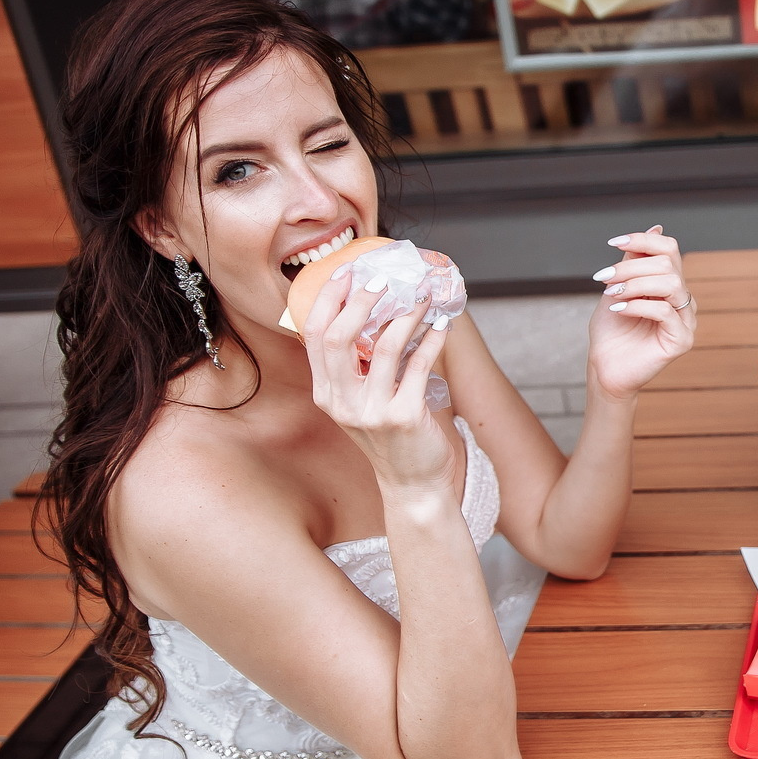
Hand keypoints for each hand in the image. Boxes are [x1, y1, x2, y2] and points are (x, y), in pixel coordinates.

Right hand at [303, 266, 455, 492]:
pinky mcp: (405, 417)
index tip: (345, 273)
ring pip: (386, 347)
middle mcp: (342, 403)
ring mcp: (372, 412)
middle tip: (385, 280)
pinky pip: (419, 366)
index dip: (328, 300)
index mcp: (326, 394)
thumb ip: (356, 369)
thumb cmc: (390, 439)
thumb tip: (371, 313)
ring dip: (407, 315)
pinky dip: (432, 341)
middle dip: (362, 302)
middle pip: (340, 338)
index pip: (314, 337)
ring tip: (423, 297)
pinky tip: (443, 327)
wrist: (413, 485)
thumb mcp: (360, 404)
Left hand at [588, 226, 695, 399]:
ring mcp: (686, 320)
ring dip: (635, 284)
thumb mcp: (619, 286)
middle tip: (605, 277)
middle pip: (668, 264)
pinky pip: (664, 311)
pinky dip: (637, 305)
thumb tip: (656, 227)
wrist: (605, 368)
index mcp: (670, 285)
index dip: (644, 240)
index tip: (614, 242)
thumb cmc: (612, 331)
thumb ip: (635, 260)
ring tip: (612, 294)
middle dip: (631, 266)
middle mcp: (682, 300)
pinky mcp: (682, 340)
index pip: (670, 250)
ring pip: (671, 284)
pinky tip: (618, 310)